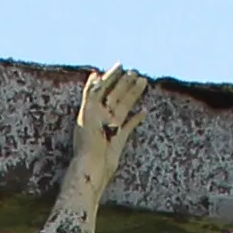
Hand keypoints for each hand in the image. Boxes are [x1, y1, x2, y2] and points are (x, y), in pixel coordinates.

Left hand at [72, 61, 149, 194]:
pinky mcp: (119, 140)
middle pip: (115, 95)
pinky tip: (144, 111)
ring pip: (124, 106)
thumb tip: (96, 74)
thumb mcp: (87, 112)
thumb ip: (91, 93)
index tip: (121, 65)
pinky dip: (137, 118)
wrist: (93, 166)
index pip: (103, 88)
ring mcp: (111, 127)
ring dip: (133, 94)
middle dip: (125, 83)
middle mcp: (102, 117)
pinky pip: (129, 126)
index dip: (111, 76)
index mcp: (93, 109)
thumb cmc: (87, 142)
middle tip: (135, 72)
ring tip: (143, 82)